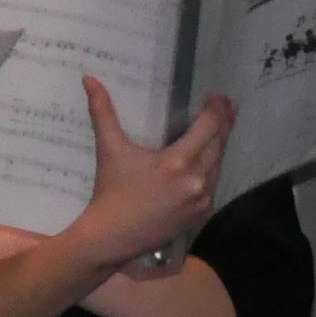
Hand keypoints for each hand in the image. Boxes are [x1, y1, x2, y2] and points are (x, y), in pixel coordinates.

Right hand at [64, 80, 230, 270]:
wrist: (110, 237)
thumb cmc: (110, 192)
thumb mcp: (110, 149)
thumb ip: (103, 112)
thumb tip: (89, 79)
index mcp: (178, 161)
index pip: (209, 126)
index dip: (216, 108)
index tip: (216, 97)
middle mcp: (196, 179)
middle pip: (220, 143)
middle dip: (225, 122)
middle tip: (226, 106)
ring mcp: (201, 198)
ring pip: (219, 164)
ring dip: (220, 145)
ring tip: (219, 130)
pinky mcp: (200, 213)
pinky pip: (213, 184)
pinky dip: (212, 169)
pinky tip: (208, 161)